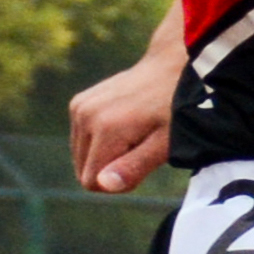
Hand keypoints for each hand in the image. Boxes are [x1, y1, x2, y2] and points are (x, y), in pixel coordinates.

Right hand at [68, 52, 175, 193]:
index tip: (141, 163)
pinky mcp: (78, 103)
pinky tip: (124, 125)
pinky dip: (100, 140)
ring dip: (105, 154)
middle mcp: (85, 116)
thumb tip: (104, 184)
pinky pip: (81, 139)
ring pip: (81, 156)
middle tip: (141, 147)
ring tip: (134, 134)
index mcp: (104, 129)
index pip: (92, 182)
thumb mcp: (164, 144)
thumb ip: (134, 167)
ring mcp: (79, 107)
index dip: (117, 183)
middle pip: (83, 170)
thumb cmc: (174, 110)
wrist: (170, 68)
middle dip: (109, 169)